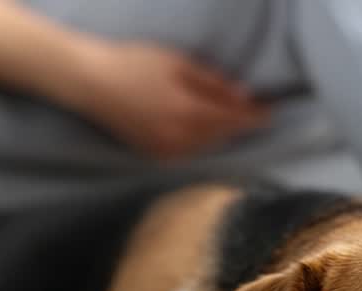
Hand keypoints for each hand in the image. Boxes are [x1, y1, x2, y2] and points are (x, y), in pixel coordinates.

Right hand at [74, 41, 269, 160]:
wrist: (89, 83)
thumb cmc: (133, 63)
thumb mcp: (177, 63)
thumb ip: (212, 82)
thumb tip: (244, 95)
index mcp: (188, 112)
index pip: (234, 120)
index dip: (255, 117)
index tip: (272, 112)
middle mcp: (179, 138)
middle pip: (222, 136)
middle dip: (240, 126)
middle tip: (255, 115)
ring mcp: (165, 151)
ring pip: (206, 147)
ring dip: (222, 136)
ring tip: (233, 122)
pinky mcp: (153, 155)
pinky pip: (189, 153)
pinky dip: (202, 144)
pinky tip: (205, 132)